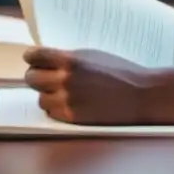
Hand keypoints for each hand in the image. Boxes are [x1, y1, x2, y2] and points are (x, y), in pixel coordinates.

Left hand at [23, 47, 154, 124]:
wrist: (141, 94)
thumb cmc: (122, 72)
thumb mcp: (95, 56)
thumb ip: (70, 59)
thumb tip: (48, 60)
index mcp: (72, 60)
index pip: (36, 56)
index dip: (32, 57)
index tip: (32, 59)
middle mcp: (66, 80)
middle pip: (31, 78)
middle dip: (36, 76)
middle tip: (43, 77)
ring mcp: (68, 100)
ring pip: (40, 99)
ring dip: (47, 95)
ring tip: (60, 92)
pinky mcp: (72, 118)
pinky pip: (52, 113)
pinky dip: (56, 109)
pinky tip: (69, 103)